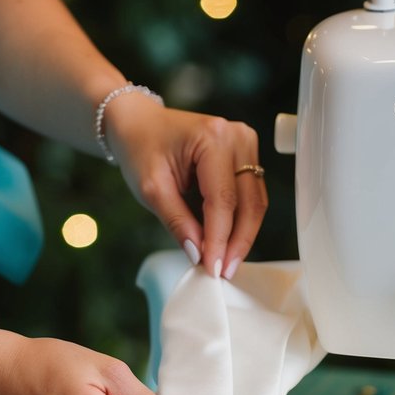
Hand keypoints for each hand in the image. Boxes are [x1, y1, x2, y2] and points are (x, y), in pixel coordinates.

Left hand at [104, 92, 267, 279]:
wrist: (139, 123)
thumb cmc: (140, 147)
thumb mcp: (151, 189)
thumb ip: (178, 222)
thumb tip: (200, 254)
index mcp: (213, 138)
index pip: (223, 199)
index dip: (219, 239)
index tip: (213, 268)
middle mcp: (237, 137)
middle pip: (248, 202)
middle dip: (237, 241)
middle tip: (224, 271)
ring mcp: (246, 143)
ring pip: (255, 202)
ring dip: (242, 234)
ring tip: (225, 261)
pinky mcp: (246, 154)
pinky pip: (250, 195)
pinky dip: (240, 220)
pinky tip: (227, 241)